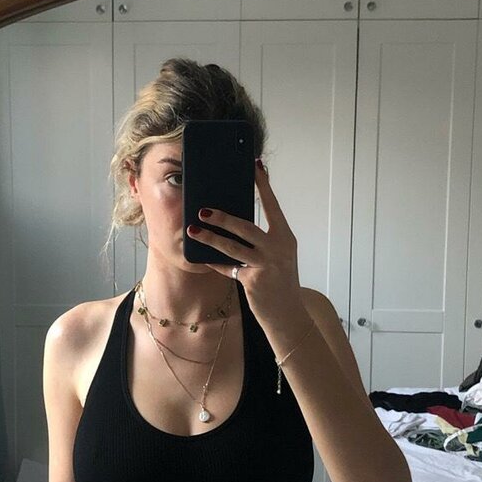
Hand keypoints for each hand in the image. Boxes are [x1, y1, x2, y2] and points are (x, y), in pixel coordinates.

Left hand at [186, 159, 303, 326]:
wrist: (289, 315)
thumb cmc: (280, 281)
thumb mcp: (278, 256)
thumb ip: (262, 240)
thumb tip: (234, 221)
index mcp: (285, 237)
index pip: (273, 206)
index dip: (264, 185)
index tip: (255, 165)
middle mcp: (278, 249)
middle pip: (245, 227)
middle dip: (222, 217)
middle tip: (202, 210)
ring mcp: (266, 266)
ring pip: (232, 248)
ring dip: (210, 238)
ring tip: (193, 230)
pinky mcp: (253, 282)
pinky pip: (228, 268)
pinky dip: (214, 262)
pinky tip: (200, 256)